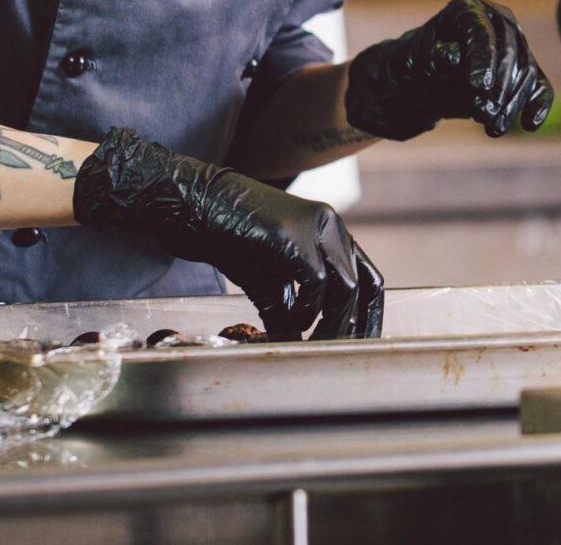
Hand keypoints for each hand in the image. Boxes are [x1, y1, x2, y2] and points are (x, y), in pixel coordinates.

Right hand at [71, 129, 382, 338]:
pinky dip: (306, 310)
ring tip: (312, 344)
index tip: (360, 344)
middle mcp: (330, 224)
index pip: (369, 278)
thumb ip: (290, 307)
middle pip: (365, 284)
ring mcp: (313, 225)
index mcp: (330, 230)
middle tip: (339, 354)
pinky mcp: (290, 234)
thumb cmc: (227, 237)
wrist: (191, 205)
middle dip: (355, 325)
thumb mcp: (267, 278)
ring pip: (346, 286)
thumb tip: (300, 342)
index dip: (369, 316)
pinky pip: (315, 282)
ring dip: (331, 323)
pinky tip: (291, 323)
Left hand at [345, 0, 555, 140]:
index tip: (478, 87)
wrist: (424, 82)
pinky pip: (539, 85)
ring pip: (526, 72)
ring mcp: (514, 43)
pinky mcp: (522, 69)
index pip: (482, 32)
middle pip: (510, 52)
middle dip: (498, 86)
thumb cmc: (415, 64)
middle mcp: (496, 20)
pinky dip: (538, 104)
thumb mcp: (415, 60)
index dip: (483, 59)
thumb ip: (435, 56)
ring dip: (511, 103)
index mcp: (468, 8)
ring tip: (492, 128)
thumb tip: (454, 56)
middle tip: (481, 114)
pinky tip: (530, 123)